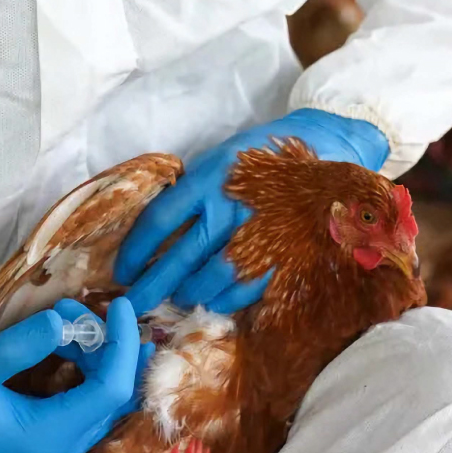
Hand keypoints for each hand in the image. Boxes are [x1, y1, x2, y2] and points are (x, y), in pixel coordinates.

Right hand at [0, 297, 153, 452]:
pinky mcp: (45, 443)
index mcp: (47, 436)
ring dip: (98, 358)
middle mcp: (60, 451)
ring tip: (70, 321)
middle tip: (87, 307)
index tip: (120, 304)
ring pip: (100, 402)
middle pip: (113, 397)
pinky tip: (69, 346)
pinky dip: (85, 373)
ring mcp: (55, 451)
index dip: (122, 343)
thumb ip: (19, 345)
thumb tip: (61, 319)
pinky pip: (83, 407)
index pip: (110, 389)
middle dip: (112, 347)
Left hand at [116, 108, 388, 314]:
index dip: (136, 250)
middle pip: (181, 257)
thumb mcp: (222, 161)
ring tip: (178, 297)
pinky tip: (213, 300)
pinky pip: (246, 288)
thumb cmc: (264, 158)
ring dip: (188, 294)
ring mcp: (261, 233)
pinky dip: (224, 299)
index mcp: (210, 177)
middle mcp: (232, 206)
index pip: (160, 220)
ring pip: (212, 279)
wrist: (328, 149)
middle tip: (133, 303)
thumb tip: (156, 237)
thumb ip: (192, 194)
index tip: (123, 270)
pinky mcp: (284, 253)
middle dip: (152, 286)